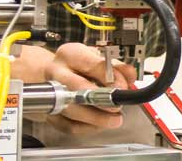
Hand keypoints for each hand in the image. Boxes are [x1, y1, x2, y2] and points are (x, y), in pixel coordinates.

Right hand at [12, 43, 137, 134]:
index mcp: (70, 54)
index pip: (91, 64)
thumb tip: (130, 75)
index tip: (123, 87)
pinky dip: (87, 127)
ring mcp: (51, 93)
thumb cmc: (79, 66)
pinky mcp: (51, 113)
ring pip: (72, 110)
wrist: (56, 74)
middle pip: (76, 87)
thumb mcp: (98, 58)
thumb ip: (117, 66)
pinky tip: (99, 123)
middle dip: (100, 99)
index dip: (110, 77)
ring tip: (113, 119)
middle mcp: (56, 72)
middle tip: (116, 106)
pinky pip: (68, 125)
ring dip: (96, 118)